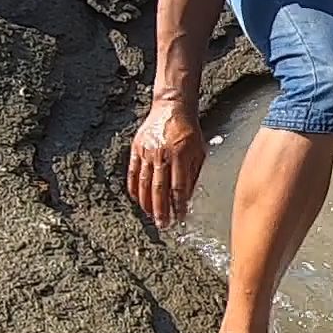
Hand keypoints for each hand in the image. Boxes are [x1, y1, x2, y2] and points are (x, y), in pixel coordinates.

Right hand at [127, 99, 204, 227]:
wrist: (171, 108)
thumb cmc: (189, 131)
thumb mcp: (199, 151)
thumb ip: (194, 174)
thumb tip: (188, 196)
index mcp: (180, 155)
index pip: (179, 187)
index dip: (179, 204)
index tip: (180, 217)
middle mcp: (162, 154)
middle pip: (159, 189)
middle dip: (161, 210)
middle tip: (163, 224)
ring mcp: (147, 152)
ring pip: (144, 183)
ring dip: (147, 203)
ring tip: (151, 216)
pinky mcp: (136, 149)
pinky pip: (133, 173)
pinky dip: (134, 189)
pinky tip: (138, 200)